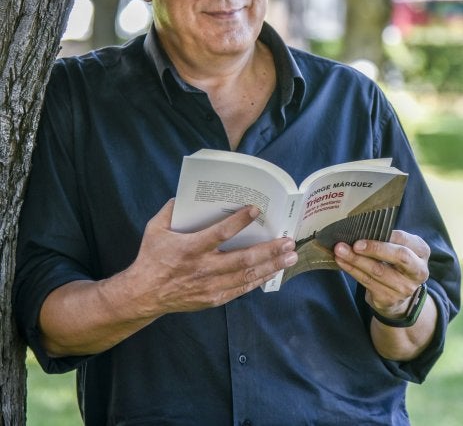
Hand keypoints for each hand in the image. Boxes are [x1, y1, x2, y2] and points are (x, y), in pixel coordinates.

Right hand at [126, 199, 297, 316]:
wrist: (143, 294)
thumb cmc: (151, 258)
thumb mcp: (155, 228)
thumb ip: (170, 210)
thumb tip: (185, 194)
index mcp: (190, 248)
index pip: (220, 233)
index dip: (240, 221)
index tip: (256, 209)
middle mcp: (203, 268)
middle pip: (243, 259)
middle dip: (269, 250)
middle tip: (288, 241)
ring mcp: (210, 286)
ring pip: (247, 276)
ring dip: (271, 265)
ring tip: (290, 257)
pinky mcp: (213, 299)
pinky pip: (240, 290)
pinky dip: (258, 281)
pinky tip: (272, 272)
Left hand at [333, 230, 429, 318]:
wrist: (398, 295)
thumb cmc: (395, 262)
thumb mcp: (398, 248)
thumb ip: (386, 239)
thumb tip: (359, 228)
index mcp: (421, 252)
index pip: (404, 239)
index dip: (385, 235)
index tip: (367, 231)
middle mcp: (418, 271)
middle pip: (399, 256)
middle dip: (375, 249)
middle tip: (354, 244)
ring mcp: (404, 288)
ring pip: (378, 271)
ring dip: (356, 259)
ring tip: (340, 250)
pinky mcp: (389, 299)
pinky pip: (367, 282)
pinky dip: (352, 270)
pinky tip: (341, 262)